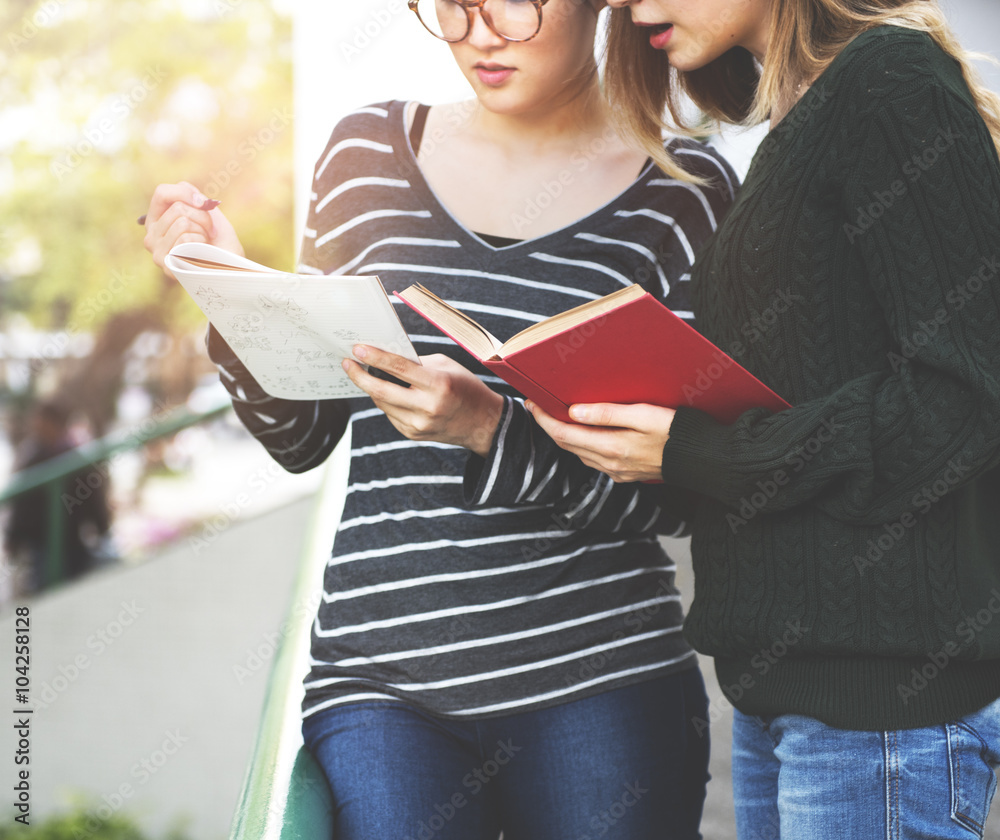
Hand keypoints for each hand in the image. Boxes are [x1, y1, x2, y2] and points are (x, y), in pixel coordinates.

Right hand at [142, 181, 242, 278]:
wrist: (231, 269)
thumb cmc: (219, 242)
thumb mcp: (208, 213)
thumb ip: (193, 196)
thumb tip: (190, 194)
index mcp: (157, 221)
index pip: (162, 192)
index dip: (185, 193)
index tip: (204, 204)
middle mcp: (151, 236)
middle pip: (177, 207)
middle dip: (203, 217)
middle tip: (210, 232)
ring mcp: (157, 252)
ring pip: (182, 222)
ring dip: (202, 232)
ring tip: (204, 245)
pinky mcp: (166, 264)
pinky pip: (185, 238)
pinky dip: (201, 243)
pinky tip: (201, 255)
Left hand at [343, 346, 504, 456]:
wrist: (483, 423)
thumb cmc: (465, 387)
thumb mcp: (446, 367)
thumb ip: (417, 364)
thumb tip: (386, 358)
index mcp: (438, 385)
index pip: (399, 368)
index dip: (375, 357)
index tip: (357, 349)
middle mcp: (427, 407)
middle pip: (382, 390)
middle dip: (360, 376)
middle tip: (348, 364)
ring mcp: (419, 424)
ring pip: (383, 404)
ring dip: (371, 388)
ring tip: (363, 374)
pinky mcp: (414, 434)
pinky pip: (391, 415)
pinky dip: (386, 402)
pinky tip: (386, 393)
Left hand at [526, 400, 675, 482]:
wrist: (702, 460)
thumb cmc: (677, 431)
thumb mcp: (643, 414)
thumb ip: (607, 413)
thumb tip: (574, 412)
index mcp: (612, 447)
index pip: (564, 433)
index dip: (544, 418)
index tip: (532, 402)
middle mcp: (609, 464)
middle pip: (566, 445)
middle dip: (549, 425)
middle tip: (538, 406)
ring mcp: (616, 472)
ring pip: (578, 454)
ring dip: (564, 436)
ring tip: (556, 416)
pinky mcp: (625, 474)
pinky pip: (592, 460)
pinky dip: (580, 445)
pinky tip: (582, 433)